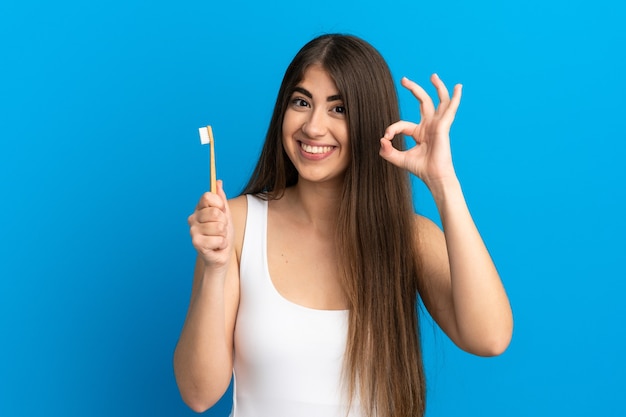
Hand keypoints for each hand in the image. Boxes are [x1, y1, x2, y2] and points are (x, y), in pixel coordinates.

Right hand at [187, 180, 233, 270]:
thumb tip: (218, 182)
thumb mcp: (225, 214)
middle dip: (224, 222)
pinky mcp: (196, 243)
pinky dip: (222, 244)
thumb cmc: (222, 234)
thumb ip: (221, 199)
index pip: (208, 196)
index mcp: (199, 209)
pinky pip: (219, 239)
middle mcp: (193, 218)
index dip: (219, 204)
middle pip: (215, 212)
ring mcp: (193, 231)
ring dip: (223, 234)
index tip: (221, 211)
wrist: (221, 255)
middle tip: (221, 229)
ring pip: (218, 227)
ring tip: (219, 238)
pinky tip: (216, 246)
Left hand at [379, 73, 461, 187]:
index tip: (386, 138)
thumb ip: (387, 151)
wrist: (433, 176)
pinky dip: (455, 98)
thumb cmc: (420, 169)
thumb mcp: (398, 159)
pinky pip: (450, 109)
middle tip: (404, 79)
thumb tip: (381, 140)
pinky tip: (458, 87)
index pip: (402, 124)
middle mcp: (429, 126)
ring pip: (439, 102)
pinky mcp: (443, 126)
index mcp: (419, 132)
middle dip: (414, 89)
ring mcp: (437, 125)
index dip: (391, 129)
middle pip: (423, 102)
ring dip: (437, 88)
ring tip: (433, 76)